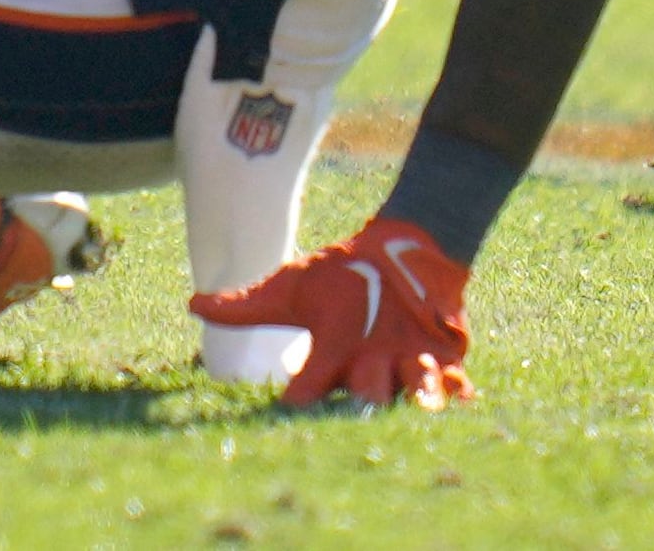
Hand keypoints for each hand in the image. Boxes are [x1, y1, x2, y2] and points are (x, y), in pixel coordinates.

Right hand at [189, 216, 470, 408]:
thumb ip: (249, 307)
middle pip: (366, 393)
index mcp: (330, 363)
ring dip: (416, 391)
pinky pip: (451, 382)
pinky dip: (456, 390)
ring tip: (423, 395)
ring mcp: (406, 366)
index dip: (302, 396)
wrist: (401, 252)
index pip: (311, 388)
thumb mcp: (294, 289)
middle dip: (366, 393)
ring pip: (410, 389)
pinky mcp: (442, 358)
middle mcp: (368, 371)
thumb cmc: (342, 277)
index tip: (292, 400)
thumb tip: (191, 305)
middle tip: (365, 391)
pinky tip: (462, 394)